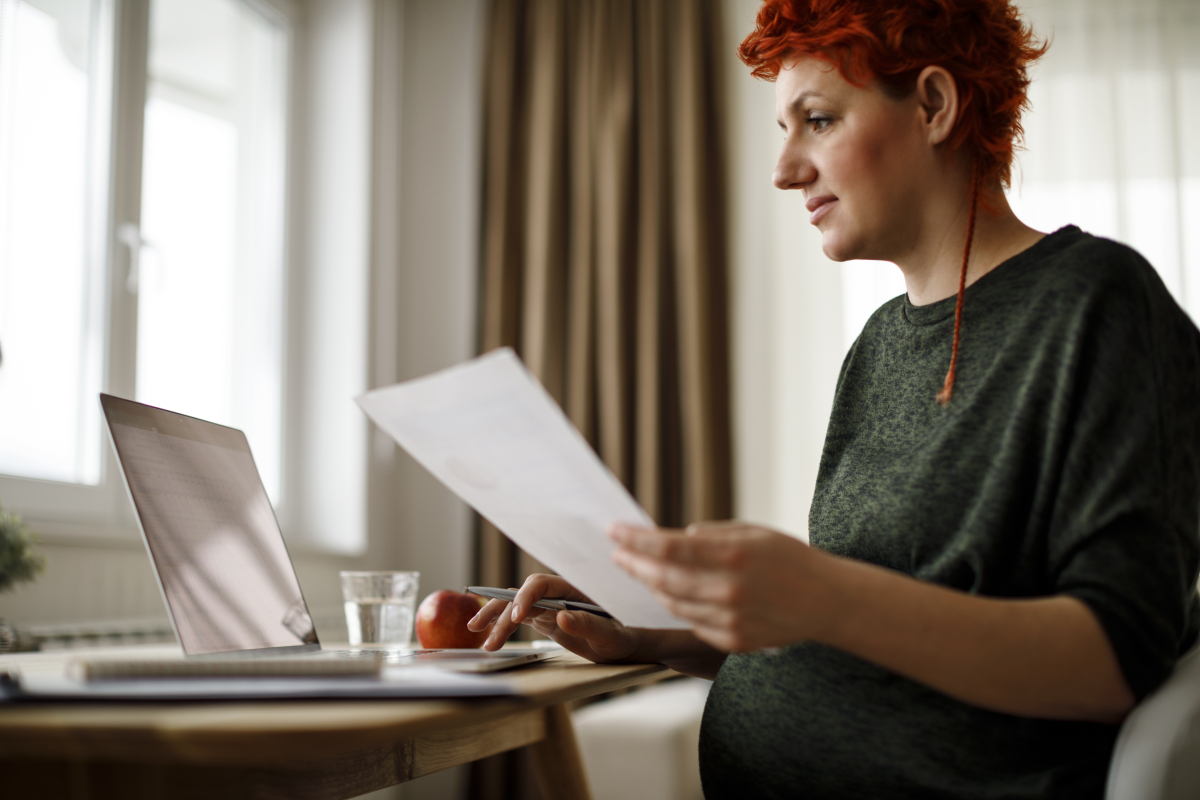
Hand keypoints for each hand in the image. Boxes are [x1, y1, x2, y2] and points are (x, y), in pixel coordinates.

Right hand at [466, 573, 640, 663]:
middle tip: (481, 630)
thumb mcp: (610, 634)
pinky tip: (490, 636)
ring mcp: (549, 606)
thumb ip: (587, 624)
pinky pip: (520, 619)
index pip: (540, 584)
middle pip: (521, 595)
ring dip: (496, 619)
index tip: (517, 617)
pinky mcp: (546, 620)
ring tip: (478, 635)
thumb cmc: (625, 634)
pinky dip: (503, 626)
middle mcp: (557, 593)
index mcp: (573, 588)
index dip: (525, 597)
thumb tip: (559, 617)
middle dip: (500, 611)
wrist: (629, 643)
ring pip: (516, 607)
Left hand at [609, 520, 828, 651]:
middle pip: (662, 577)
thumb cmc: (791, 559)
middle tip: (617, 553)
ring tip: (640, 570)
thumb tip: (676, 538)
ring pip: (672, 602)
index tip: (614, 530)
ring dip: (650, 585)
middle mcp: (728, 589)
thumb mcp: (754, 532)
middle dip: (633, 563)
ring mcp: (730, 619)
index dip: (635, 540)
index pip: (668, 547)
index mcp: (733, 555)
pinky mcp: (733, 640)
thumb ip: (713, 534)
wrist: (828, 601)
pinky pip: (691, 621)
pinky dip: (676, 605)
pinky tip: (668, 592)